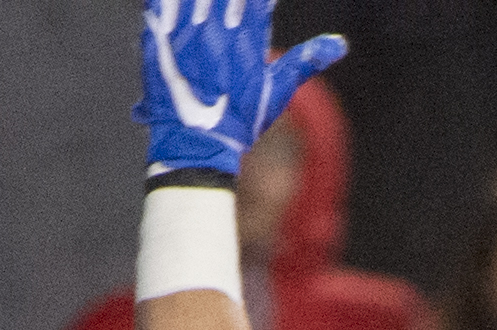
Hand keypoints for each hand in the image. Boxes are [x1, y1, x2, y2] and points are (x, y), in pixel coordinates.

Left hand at [137, 0, 345, 182]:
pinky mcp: (159, 37)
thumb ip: (305, 61)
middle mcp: (218, 31)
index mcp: (248, 38)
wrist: (196, 148)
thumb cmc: (240, 121)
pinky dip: (164, 3)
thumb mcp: (277, 92)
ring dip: (199, 2)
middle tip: (228, 7)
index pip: (255, 0)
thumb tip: (340, 44)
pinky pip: (156, 3)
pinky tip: (172, 7)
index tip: (254, 4)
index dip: (253, 0)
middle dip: (227, 0)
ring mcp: (186, 33)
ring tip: (205, 11)